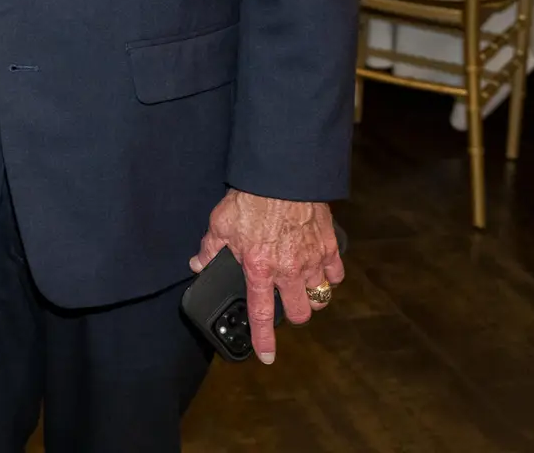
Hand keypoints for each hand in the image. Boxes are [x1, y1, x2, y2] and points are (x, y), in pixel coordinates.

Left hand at [190, 189, 343, 364]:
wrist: (281, 175)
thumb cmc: (250, 199)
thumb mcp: (220, 223)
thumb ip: (209, 249)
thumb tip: (197, 264)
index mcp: (258, 269)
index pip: (261, 315)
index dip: (263, 340)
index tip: (267, 357)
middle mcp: (288, 271)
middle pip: (300, 313)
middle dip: (293, 314)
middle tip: (285, 304)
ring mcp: (312, 260)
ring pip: (320, 296)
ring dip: (312, 296)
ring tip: (302, 287)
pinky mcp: (329, 246)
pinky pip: (336, 273)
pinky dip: (330, 276)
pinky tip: (320, 269)